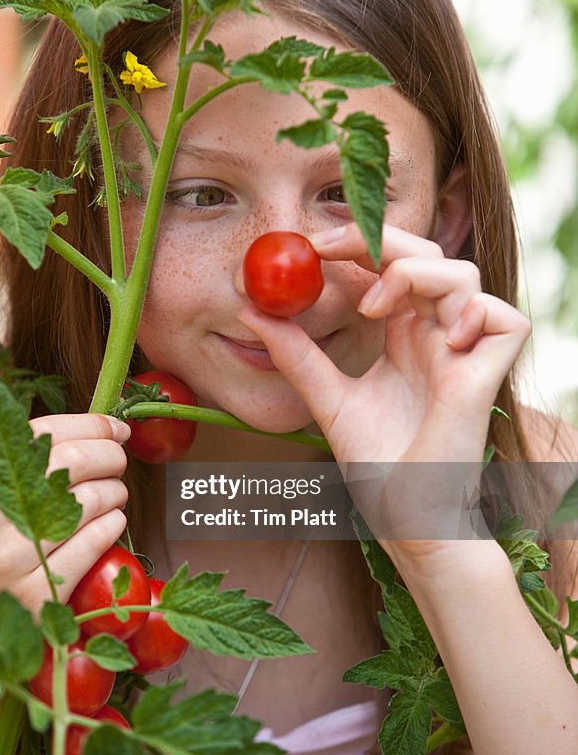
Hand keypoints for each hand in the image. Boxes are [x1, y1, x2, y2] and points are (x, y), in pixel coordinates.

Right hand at [0, 413, 129, 613]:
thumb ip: (8, 467)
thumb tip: (80, 434)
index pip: (43, 434)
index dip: (90, 425)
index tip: (115, 427)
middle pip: (75, 462)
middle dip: (111, 456)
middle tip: (119, 460)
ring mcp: (11, 558)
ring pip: (92, 502)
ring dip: (115, 492)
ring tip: (113, 495)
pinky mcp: (37, 595)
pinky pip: (94, 544)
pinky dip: (112, 526)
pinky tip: (110, 523)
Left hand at [238, 223, 530, 557]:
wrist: (403, 516)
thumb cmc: (376, 465)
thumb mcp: (326, 398)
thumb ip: (296, 354)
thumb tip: (251, 310)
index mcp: (403, 334)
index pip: (391, 264)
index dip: (359, 242)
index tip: (311, 246)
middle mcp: (435, 335)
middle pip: (428, 253)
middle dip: (382, 238)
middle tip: (328, 248)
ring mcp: (464, 353)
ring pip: (464, 275)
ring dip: (416, 272)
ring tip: (373, 307)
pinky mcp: (486, 377)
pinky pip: (504, 319)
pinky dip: (475, 313)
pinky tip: (437, 340)